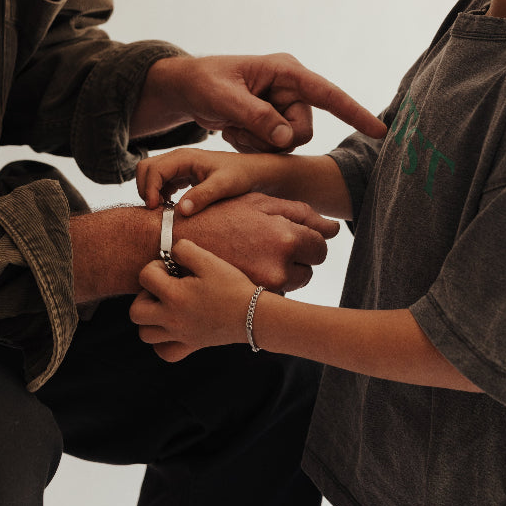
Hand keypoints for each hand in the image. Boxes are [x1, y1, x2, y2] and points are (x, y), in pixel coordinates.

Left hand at [130, 239, 256, 360]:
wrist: (254, 316)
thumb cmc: (233, 286)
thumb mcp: (209, 260)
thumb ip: (184, 250)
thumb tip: (171, 252)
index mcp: (174, 296)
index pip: (144, 276)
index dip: (155, 266)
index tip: (172, 267)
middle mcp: (172, 319)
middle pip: (135, 312)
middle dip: (144, 296)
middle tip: (163, 288)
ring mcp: (180, 335)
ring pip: (145, 334)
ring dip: (149, 319)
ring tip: (166, 306)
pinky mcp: (191, 346)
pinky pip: (164, 352)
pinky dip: (162, 342)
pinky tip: (173, 327)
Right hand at [137, 149, 272, 211]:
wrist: (252, 172)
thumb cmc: (240, 176)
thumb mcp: (224, 186)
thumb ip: (203, 196)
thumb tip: (180, 210)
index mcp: (184, 157)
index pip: (152, 169)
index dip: (149, 189)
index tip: (156, 209)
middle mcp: (178, 158)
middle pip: (145, 168)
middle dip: (145, 189)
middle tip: (157, 211)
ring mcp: (178, 166)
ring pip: (150, 175)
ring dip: (150, 192)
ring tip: (164, 211)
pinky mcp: (181, 174)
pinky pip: (159, 182)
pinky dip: (158, 194)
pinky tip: (171, 206)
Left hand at [139, 53, 385, 153]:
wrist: (187, 89)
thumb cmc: (203, 83)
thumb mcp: (225, 98)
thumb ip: (257, 117)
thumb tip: (286, 138)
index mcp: (286, 71)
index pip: (328, 94)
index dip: (355, 114)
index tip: (381, 132)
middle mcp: (291, 87)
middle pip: (302, 130)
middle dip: (272, 137)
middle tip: (240, 127)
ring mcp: (283, 105)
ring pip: (289, 143)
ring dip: (258, 143)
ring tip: (233, 126)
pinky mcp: (274, 120)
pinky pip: (275, 148)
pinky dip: (252, 145)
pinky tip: (233, 130)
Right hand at [171, 191, 336, 292]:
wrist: (171, 242)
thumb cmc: (216, 215)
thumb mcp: (257, 203)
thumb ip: (300, 213)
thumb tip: (334, 228)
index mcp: (285, 237)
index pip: (321, 247)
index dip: (309, 241)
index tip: (294, 238)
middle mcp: (279, 267)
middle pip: (309, 270)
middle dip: (296, 260)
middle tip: (269, 247)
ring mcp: (264, 289)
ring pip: (291, 286)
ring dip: (281, 274)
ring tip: (253, 257)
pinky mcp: (248, 302)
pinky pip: (271, 297)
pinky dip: (262, 286)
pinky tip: (244, 270)